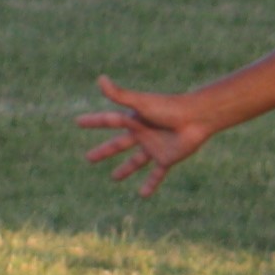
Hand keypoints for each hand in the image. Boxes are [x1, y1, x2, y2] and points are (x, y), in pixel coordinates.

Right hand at [76, 75, 220, 193]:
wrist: (196, 117)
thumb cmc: (169, 107)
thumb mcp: (141, 103)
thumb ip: (120, 94)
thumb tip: (100, 78)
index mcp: (134, 119)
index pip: (108, 121)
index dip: (93, 122)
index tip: (78, 123)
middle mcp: (142, 133)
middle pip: (118, 144)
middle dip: (103, 151)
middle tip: (88, 159)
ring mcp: (154, 147)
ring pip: (135, 161)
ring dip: (125, 170)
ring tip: (114, 179)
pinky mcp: (167, 158)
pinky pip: (157, 174)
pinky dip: (150, 184)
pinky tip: (143, 196)